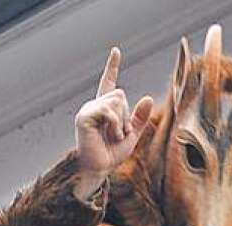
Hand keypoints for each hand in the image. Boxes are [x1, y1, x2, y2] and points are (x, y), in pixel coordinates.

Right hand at [73, 47, 153, 199]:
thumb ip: (140, 117)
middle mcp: (95, 105)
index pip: (109, 83)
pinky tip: (109, 134)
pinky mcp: (84, 117)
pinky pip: (108, 111)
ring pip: (116, 101)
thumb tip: (148, 97)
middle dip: (126, 115)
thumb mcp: (132, 135)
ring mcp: (88, 110)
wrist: (99, 169)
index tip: (116, 51)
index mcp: (105, 108)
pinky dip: (115, 124)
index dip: (112, 66)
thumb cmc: (112, 154)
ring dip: (121, 122)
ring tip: (113, 136)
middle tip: (120, 133)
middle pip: (120, 94)